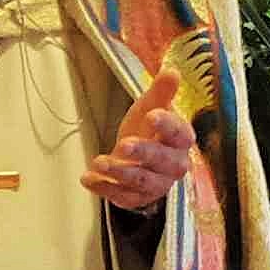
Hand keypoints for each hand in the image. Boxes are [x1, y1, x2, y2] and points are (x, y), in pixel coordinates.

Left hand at [86, 72, 194, 210]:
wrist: (140, 159)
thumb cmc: (148, 132)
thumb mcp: (152, 107)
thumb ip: (161, 92)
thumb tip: (172, 72)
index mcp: (180, 140)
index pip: (179, 134)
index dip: (167, 126)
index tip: (152, 115)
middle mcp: (174, 165)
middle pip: (163, 161)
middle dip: (143, 153)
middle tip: (124, 144)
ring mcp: (157, 184)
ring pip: (143, 181)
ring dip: (120, 173)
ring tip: (99, 162)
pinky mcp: (139, 198)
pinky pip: (124, 197)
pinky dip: (105, 189)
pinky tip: (89, 179)